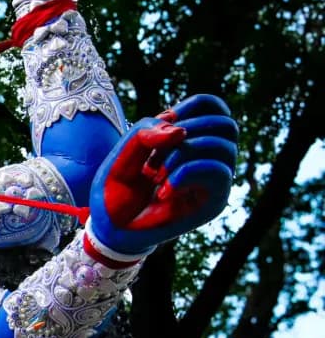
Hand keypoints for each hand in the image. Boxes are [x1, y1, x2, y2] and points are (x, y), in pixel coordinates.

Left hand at [89, 95, 237, 257]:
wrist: (111, 230)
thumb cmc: (117, 191)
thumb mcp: (123, 153)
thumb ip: (144, 132)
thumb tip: (179, 131)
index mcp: (190, 140)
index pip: (214, 107)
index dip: (191, 107)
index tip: (164, 124)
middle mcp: (210, 158)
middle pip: (225, 125)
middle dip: (188, 131)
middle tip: (153, 157)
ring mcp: (215, 180)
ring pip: (223, 146)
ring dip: (182, 155)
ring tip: (155, 175)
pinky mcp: (215, 201)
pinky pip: (218, 171)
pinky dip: (184, 175)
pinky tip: (162, 192)